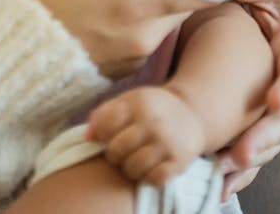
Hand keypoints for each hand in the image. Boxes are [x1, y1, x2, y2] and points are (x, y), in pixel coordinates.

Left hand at [87, 86, 204, 186]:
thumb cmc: (151, 108)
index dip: (101, 133)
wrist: (191, 112)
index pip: (105, 125)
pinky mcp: (179, 161)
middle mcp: (154, 123)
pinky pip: (153, 179)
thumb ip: (104, 114)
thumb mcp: (129, 101)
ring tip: (133, 160)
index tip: (108, 134)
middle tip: (121, 150)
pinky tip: (148, 167)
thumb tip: (88, 137)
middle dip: (114, 154)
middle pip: (116, 150)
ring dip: (128, 168)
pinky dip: (147, 177)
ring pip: (133, 168)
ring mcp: (168, 143)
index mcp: (139, 103)